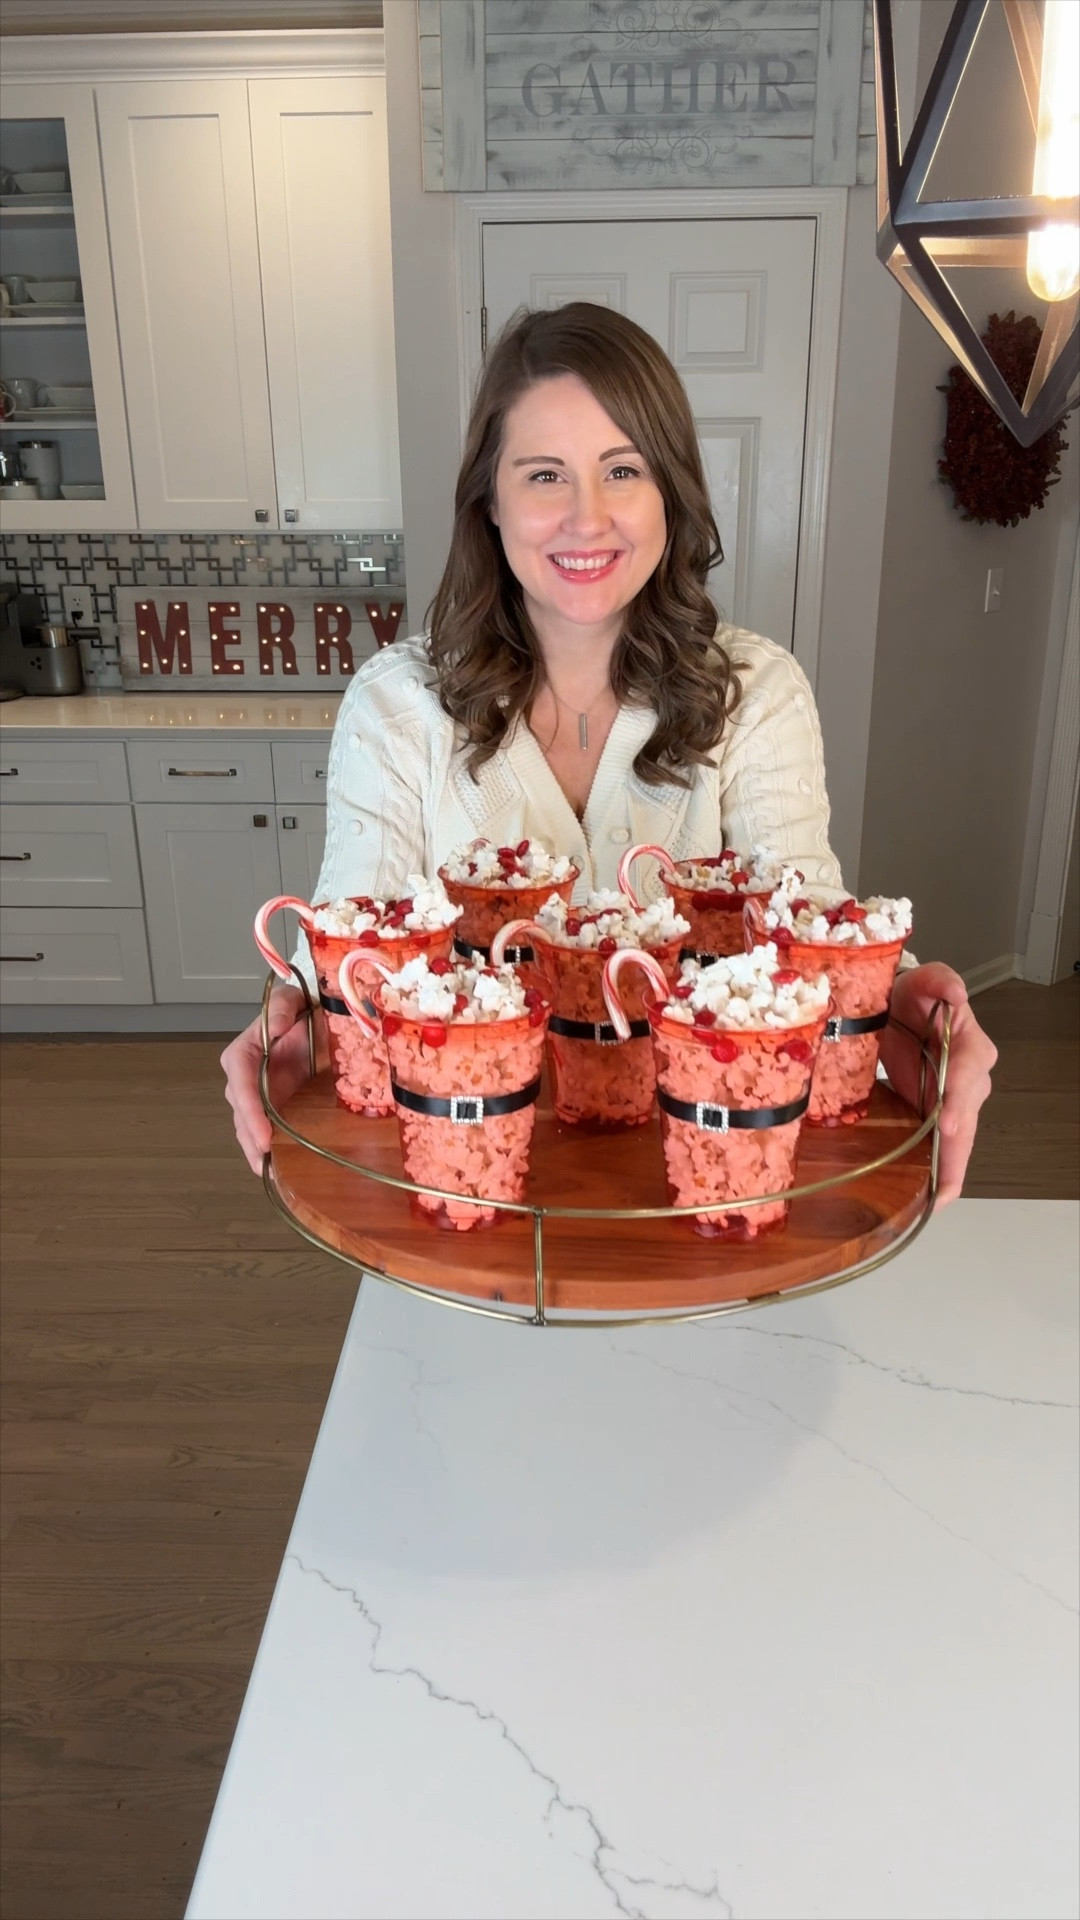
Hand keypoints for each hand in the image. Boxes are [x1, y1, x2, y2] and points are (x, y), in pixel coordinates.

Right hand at [221, 984, 322, 1174]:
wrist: (318, 1017)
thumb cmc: (302, 1006)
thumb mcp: (291, 999)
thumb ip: (281, 1007)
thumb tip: (275, 1024)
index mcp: (245, 1051)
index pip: (241, 1081)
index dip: (250, 1110)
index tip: (263, 1135)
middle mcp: (245, 1077)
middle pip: (242, 1111)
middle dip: (251, 1139)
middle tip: (265, 1164)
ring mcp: (258, 1094)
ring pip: (249, 1126)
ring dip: (256, 1150)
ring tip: (269, 1174)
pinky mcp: (273, 1105)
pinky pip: (266, 1130)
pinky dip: (269, 1150)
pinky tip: (277, 1170)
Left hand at [879, 962, 996, 1207]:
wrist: (894, 1009)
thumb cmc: (911, 996)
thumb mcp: (923, 980)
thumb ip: (940, 980)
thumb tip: (956, 993)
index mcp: (971, 1045)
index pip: (969, 1074)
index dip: (958, 1098)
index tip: (946, 1120)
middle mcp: (972, 1079)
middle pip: (967, 1118)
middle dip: (954, 1151)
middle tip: (942, 1186)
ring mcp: (955, 1102)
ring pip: (959, 1139)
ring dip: (948, 1169)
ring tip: (937, 1200)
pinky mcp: (935, 1114)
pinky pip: (943, 1146)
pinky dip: (938, 1172)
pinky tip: (929, 1197)